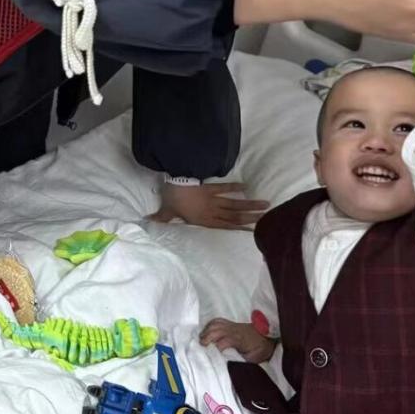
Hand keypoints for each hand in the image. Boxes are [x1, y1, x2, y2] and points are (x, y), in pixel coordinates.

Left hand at [149, 183, 267, 228]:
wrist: (175, 182)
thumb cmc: (172, 198)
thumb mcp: (166, 211)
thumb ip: (161, 219)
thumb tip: (148, 224)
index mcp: (204, 219)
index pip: (225, 226)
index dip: (239, 229)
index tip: (254, 231)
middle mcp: (212, 210)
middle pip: (235, 215)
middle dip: (251, 217)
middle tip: (266, 217)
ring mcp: (213, 198)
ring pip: (235, 203)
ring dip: (249, 204)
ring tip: (264, 204)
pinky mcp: (211, 187)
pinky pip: (225, 187)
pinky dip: (235, 186)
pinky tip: (246, 185)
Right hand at [200, 318, 275, 362]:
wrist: (268, 335)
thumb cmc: (261, 348)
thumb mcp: (254, 358)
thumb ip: (242, 360)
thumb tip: (230, 363)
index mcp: (239, 339)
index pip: (224, 341)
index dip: (216, 348)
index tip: (210, 355)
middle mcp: (233, 330)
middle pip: (216, 330)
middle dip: (207, 338)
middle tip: (201, 347)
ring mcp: (231, 325)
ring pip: (215, 324)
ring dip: (206, 331)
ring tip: (201, 340)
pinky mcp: (231, 323)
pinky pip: (217, 320)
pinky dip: (209, 325)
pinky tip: (206, 331)